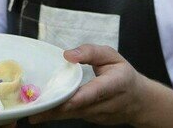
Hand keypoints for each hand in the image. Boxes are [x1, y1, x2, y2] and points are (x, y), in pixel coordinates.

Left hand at [28, 44, 147, 125]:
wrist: (140, 102)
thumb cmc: (123, 74)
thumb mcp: (112, 56)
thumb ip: (91, 52)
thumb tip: (67, 55)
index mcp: (115, 84)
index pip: (95, 92)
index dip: (77, 98)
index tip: (59, 100)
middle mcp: (106, 104)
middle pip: (78, 108)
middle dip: (56, 109)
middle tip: (33, 110)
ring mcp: (99, 115)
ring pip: (73, 114)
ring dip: (54, 113)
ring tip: (32, 110)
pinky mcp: (91, 120)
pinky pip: (73, 115)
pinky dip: (59, 113)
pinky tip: (43, 109)